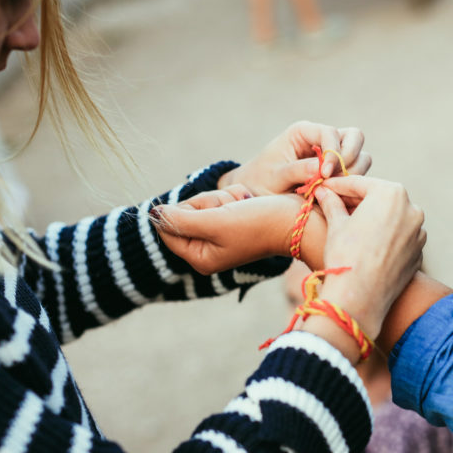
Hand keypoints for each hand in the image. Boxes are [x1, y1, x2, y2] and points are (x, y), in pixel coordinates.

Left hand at [152, 193, 326, 273]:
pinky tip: (250, 204)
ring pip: (205, 201)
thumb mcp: (216, 222)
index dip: (183, 211)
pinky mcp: (234, 220)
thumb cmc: (260, 224)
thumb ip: (181, 219)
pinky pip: (222, 197)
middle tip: (231, 210)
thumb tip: (153, 214)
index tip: (209, 212)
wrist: (298, 220)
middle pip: (185, 211)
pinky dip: (235, 195)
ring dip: (225, 197)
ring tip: (244, 207)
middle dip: (209, 203)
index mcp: (200, 257)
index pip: (168, 228)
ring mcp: (222, 234)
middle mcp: (208, 248)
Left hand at [218, 121, 370, 195]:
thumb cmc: (261, 182)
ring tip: (333, 191)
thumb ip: (297, 171)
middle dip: (351, 158)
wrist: (257, 195)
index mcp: (303, 132)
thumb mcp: (274, 178)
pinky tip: (336, 198)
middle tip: (337, 181)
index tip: (324, 176)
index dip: (333, 153)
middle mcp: (321, 139)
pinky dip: (351, 184)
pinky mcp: (338, 171)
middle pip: (354, 137)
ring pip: (360, 155)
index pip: (330, 132)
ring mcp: (333, 154)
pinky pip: (356, 173)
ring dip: (353, 173)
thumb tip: (321, 168)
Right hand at [307, 176, 425, 340]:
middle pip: (379, 198)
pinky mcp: (418, 252)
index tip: (324, 187)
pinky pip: (399, 238)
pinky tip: (367, 245)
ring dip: (374, 218)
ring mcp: (419, 232)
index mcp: (391, 193)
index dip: (338, 185)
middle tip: (335, 203)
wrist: (360, 297)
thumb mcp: (336, 224)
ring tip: (351, 225)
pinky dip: (385, 237)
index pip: (360, 184)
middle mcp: (412, 209)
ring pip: (392, 218)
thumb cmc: (346, 256)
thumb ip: (332, 202)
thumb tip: (323, 191)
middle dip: (358, 200)